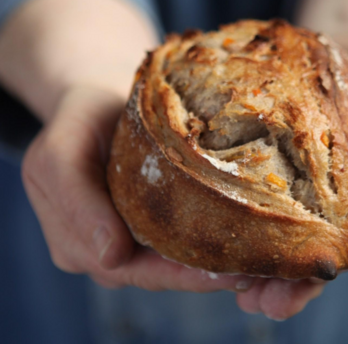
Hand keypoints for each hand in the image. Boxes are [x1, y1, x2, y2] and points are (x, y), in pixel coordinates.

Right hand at [22, 85, 323, 319]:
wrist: (99, 98)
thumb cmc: (79, 119)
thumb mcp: (59, 151)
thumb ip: (74, 200)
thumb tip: (112, 257)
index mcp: (78, 241)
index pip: (128, 269)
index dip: (175, 274)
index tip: (222, 271)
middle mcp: (106, 250)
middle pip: (159, 273)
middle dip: (207, 274)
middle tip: (256, 271)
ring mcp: (130, 237)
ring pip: (175, 263)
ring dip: (217, 264)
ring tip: (263, 262)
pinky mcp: (153, 221)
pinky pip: (183, 240)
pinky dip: (214, 243)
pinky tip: (249, 239)